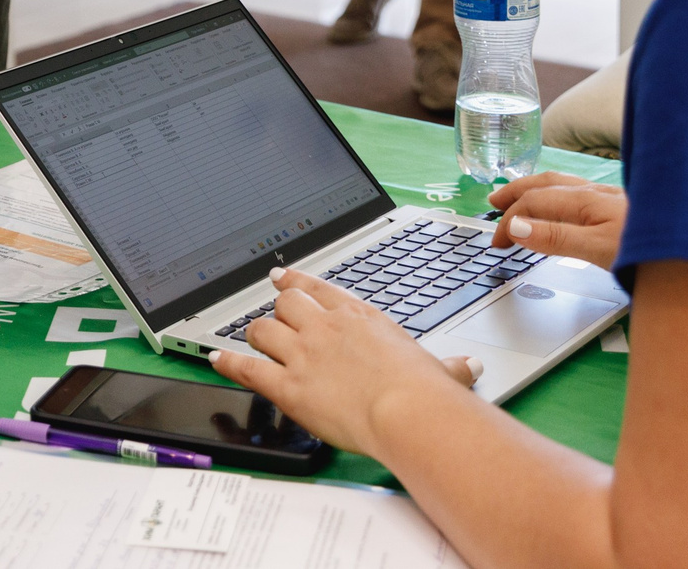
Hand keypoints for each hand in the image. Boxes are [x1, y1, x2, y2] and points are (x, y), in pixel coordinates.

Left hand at [210, 269, 481, 458]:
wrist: (409, 411)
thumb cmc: (428, 392)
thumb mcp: (443, 370)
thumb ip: (451, 366)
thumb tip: (472, 366)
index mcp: (359, 317)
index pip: (318, 288)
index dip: (296, 282)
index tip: (283, 277)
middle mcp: (326, 327)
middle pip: (286, 303)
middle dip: (277, 309)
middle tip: (272, 315)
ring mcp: (303, 354)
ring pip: (263, 329)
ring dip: (256, 334)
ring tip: (251, 337)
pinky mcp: (288, 386)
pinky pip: (247, 368)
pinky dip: (228, 363)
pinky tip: (214, 359)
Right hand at [486, 173, 627, 272]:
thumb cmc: (649, 248)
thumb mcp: (599, 248)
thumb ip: (556, 237)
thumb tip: (515, 227)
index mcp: (583, 200)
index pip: (533, 202)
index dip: (510, 221)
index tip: (497, 243)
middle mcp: (593, 191)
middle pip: (544, 185)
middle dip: (515, 193)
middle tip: (494, 202)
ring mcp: (608, 195)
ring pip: (561, 185)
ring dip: (534, 189)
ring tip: (520, 196)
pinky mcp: (622, 204)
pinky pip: (576, 190)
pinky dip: (555, 194)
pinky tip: (563, 203)